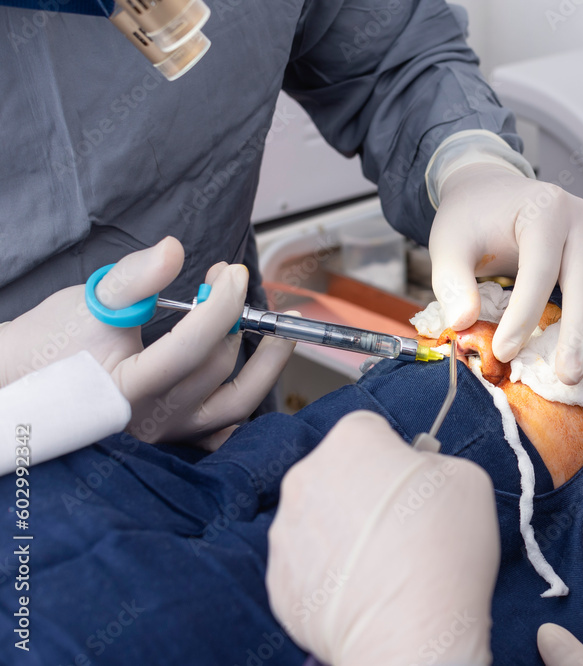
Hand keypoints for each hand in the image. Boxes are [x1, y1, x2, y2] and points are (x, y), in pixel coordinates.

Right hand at [0, 237, 294, 446]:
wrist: (24, 382)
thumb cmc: (54, 341)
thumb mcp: (89, 301)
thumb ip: (134, 277)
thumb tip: (173, 251)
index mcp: (131, 386)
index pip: (193, 344)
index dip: (222, 303)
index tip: (232, 272)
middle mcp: (153, 418)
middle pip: (217, 368)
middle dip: (236, 318)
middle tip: (232, 283)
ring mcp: (167, 434)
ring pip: (235, 405)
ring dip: (263, 365)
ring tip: (279, 331)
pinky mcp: (173, 439)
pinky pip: (224, 431)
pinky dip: (246, 404)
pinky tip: (257, 373)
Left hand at [266, 411, 500, 665]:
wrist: (410, 635)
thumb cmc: (443, 555)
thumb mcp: (467, 478)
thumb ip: (436, 458)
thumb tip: (418, 469)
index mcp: (352, 440)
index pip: (370, 429)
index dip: (395, 455)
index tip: (411, 482)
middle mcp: (306, 476)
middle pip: (337, 470)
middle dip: (364, 489)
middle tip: (400, 524)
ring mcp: (286, 529)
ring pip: (318, 515)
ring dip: (343, 528)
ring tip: (382, 561)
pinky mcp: (278, 577)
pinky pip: (306, 560)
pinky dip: (328, 570)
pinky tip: (361, 587)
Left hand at [429, 161, 582, 384]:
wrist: (490, 191)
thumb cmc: (469, 217)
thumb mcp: (447, 241)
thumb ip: (451, 280)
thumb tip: (462, 323)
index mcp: (544, 210)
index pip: (539, 270)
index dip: (523, 314)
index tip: (505, 352)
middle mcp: (579, 222)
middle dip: (580, 333)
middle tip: (569, 376)